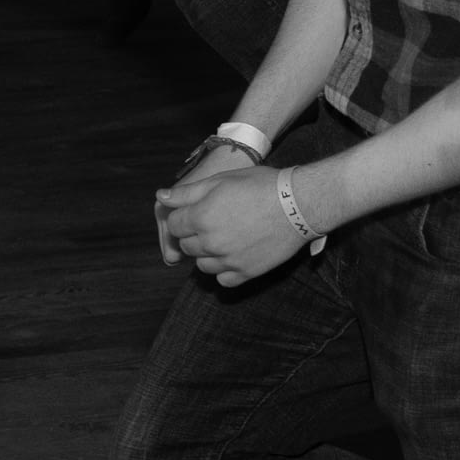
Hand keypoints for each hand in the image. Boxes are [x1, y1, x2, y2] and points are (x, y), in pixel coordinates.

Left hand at [157, 165, 309, 287]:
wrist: (298, 204)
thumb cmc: (260, 186)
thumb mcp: (221, 180)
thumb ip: (187, 192)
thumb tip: (160, 196)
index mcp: (200, 217)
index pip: (173, 225)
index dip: (182, 217)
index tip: (195, 211)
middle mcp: (210, 242)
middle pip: (186, 245)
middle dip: (193, 234)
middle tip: (213, 221)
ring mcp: (228, 260)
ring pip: (201, 265)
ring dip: (207, 253)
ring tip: (224, 238)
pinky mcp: (246, 272)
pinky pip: (223, 280)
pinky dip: (224, 270)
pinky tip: (234, 255)